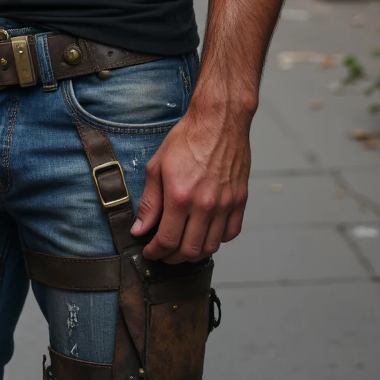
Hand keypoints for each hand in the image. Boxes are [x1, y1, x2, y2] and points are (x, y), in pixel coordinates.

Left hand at [130, 103, 250, 262]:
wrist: (219, 121)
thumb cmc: (187, 139)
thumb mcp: (157, 167)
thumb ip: (149, 202)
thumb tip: (140, 230)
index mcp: (180, 196)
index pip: (166, 241)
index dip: (155, 253)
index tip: (149, 252)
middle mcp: (205, 205)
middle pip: (188, 251)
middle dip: (171, 258)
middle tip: (163, 252)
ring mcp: (225, 204)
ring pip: (210, 247)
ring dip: (193, 253)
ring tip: (182, 245)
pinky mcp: (240, 201)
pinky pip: (230, 234)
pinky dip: (216, 240)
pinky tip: (205, 232)